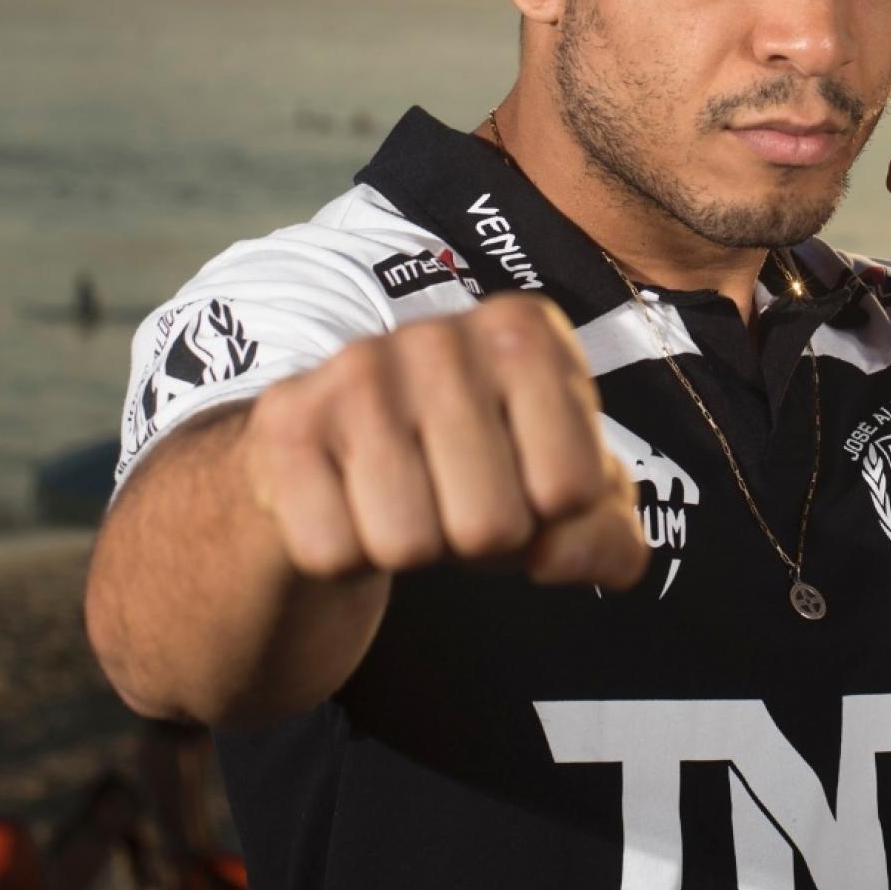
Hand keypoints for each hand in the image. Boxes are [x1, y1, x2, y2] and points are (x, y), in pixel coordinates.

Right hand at [237, 293, 648, 588]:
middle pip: (491, 525)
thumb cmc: (478, 470)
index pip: (574, 490)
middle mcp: (440, 336)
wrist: (339, 458)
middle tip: (454, 496)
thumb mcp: (565, 498)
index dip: (551, 515)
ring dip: (410, 549)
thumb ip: (605, 535)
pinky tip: (346, 502)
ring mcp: (355, 373)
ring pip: (407, 544)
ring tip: (403, 498)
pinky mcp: (285, 424)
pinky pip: (333, 553)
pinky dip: (344, 555)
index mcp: (527, 334)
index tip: (522, 477)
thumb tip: (560, 555)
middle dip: (479, 542)